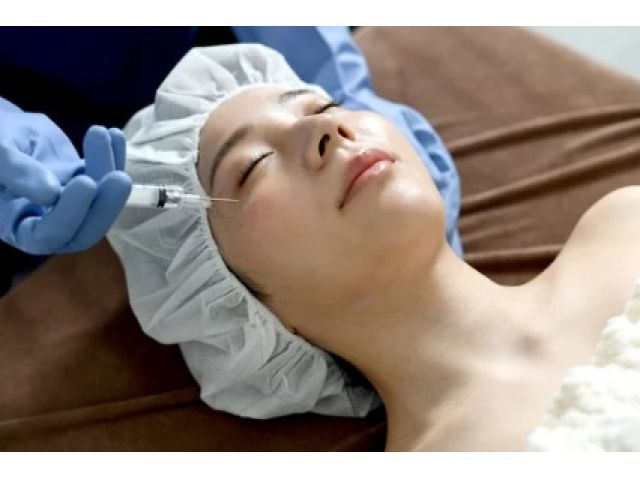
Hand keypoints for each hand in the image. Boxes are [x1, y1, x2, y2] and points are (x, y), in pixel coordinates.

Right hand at [0, 112, 131, 253]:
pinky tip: (115, 134)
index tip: (85, 181)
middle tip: (120, 178)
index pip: (49, 235)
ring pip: (100, 203)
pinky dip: (114, 157)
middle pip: (85, 230)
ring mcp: (70, 206)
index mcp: (17, 226)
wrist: (1, 127)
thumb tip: (50, 195)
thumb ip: (17, 173)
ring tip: (104, 134)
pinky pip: (105, 178)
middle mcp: (47, 224)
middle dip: (106, 205)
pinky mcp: (84, 186)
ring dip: (110, 171)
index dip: (70, 213)